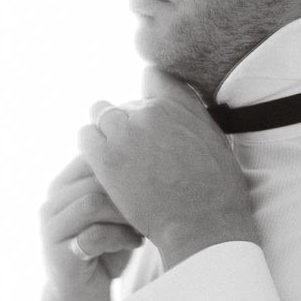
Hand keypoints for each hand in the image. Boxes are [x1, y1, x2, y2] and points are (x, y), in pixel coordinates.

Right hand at [41, 154, 143, 287]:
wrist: (82, 298)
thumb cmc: (104, 251)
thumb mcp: (112, 215)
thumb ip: (118, 190)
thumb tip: (152, 160)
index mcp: (61, 187)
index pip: (90, 158)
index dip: (123, 167)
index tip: (151, 182)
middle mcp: (51, 204)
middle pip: (93, 178)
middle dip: (128, 192)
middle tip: (153, 206)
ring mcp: (51, 228)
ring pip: (91, 203)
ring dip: (125, 215)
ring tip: (142, 227)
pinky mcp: (59, 254)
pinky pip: (93, 235)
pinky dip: (120, 237)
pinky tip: (133, 243)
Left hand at [78, 68, 259, 268]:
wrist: (203, 223)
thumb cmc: (216, 188)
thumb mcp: (213, 138)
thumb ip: (189, 115)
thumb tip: (175, 107)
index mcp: (179, 105)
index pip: (152, 76)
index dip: (147, 92)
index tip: (147, 110)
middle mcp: (150, 112)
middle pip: (123, 102)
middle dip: (126, 120)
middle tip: (133, 148)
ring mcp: (125, 133)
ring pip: (99, 113)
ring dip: (105, 130)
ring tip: (116, 154)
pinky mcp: (106, 157)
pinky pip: (85, 136)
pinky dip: (91, 146)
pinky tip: (102, 163)